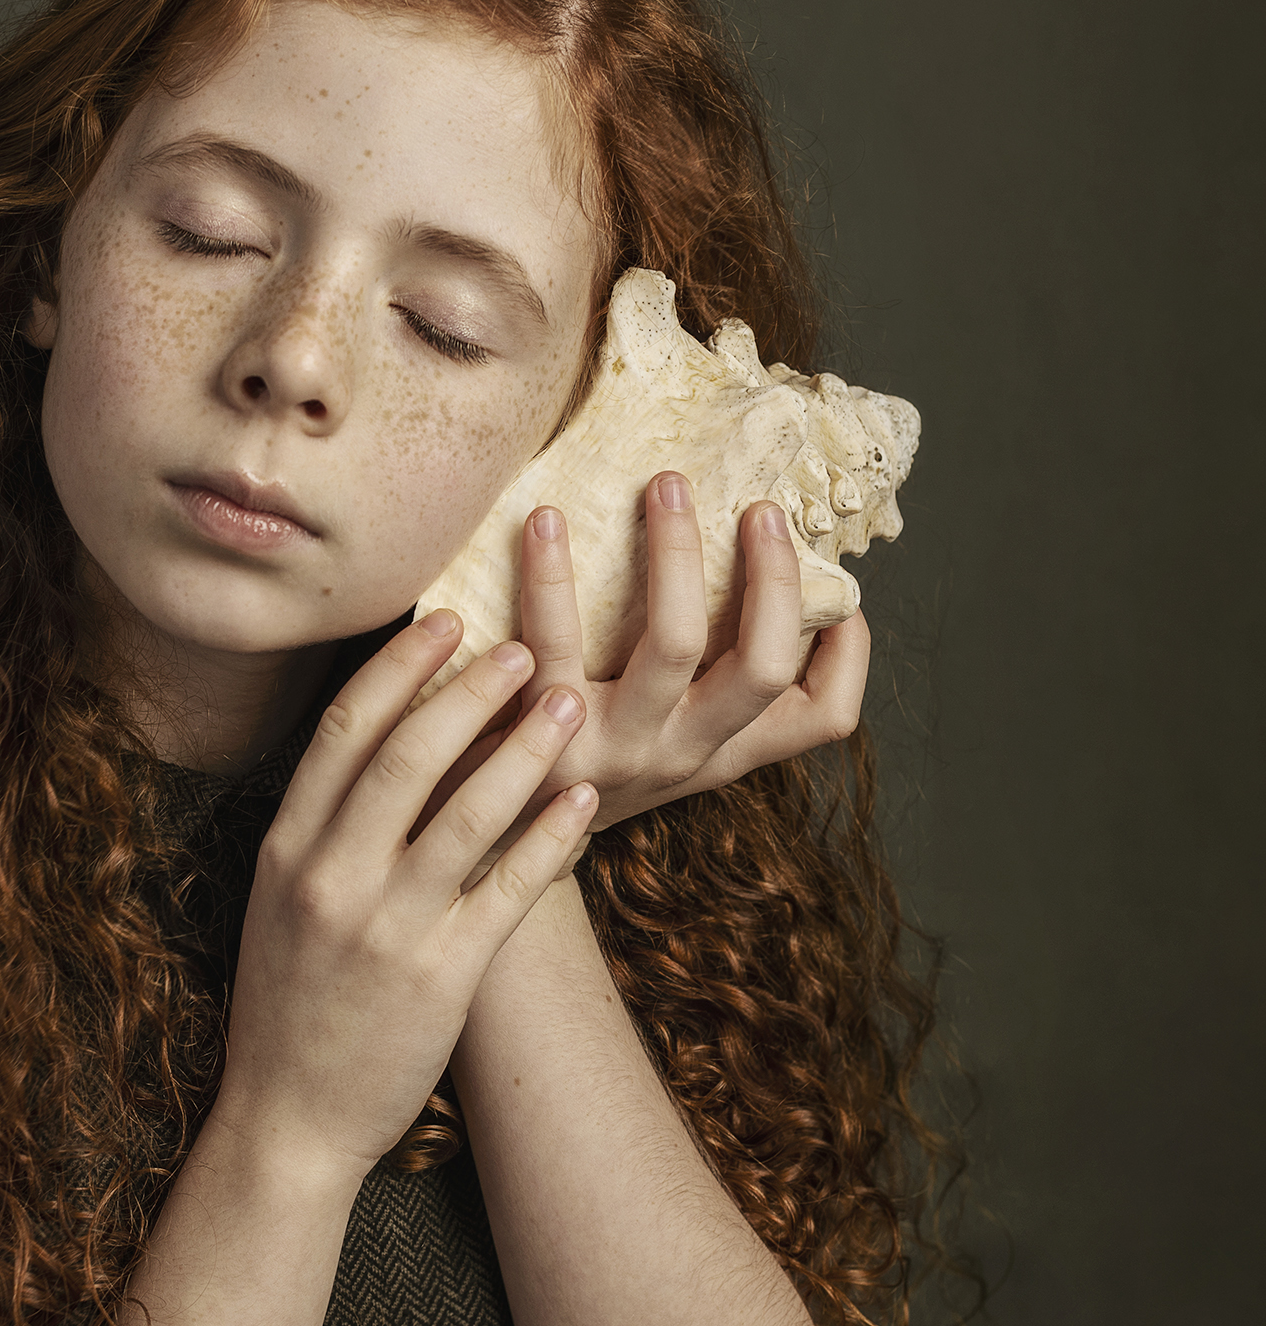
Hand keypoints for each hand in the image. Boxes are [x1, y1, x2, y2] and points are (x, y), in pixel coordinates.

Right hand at [219, 613, 597, 1177]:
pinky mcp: (441, 976)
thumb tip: (386, 741)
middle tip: (523, 647)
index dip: (399, 667)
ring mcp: (386, 927)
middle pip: (409, 754)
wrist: (288, 1119)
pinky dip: (551, 838)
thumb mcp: (280, 901)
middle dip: (472, 689)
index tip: (444, 619)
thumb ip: (322, 826)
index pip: (343, 730)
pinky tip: (586, 802)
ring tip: (570, 704)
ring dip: (526, 748)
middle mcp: (330, 877)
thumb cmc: (290, 1003)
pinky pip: (509, 889)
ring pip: (469, 812)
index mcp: (286, 848)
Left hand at [437, 475, 870, 868]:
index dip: (849, 655)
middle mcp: (680, 754)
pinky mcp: (538, 736)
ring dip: (676, 555)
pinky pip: (553, 641)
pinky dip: (548, 577)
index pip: (823, 718)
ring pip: (676, 643)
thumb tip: (747, 579)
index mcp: (717, 750)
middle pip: (763, 667)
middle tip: (760, 508)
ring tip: (666, 484)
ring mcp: (614, 749)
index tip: (841, 593)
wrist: (476, 840)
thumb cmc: (571, 761)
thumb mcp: (655, 742)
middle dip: (773, 578)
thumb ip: (697, 686)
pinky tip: (543, 521)